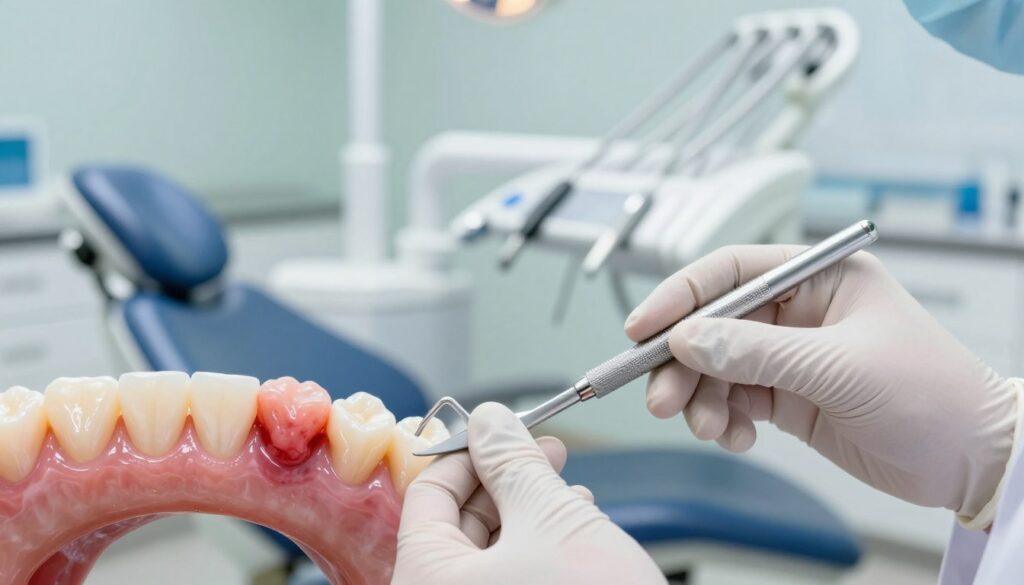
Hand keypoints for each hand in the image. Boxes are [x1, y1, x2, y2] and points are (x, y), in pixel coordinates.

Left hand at [392, 403, 665, 584]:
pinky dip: (537, 551)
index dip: (471, 451)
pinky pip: (507, 582)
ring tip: (569, 490)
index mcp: (427, 581)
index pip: (428, 493)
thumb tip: (491, 420)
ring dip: (528, 513)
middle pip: (457, 525)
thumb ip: (514, 462)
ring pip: (487, 555)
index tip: (504, 430)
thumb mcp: (552, 519)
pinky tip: (573, 531)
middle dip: (507, 482)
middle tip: (544, 452)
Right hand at [625, 246, 1019, 523]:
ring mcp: (790, 355)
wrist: (970, 459)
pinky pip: (733, 400)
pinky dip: (723, 420)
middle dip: (683, 362)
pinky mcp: (788, 396)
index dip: (680, 296)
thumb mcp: (837, 366)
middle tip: (662, 398)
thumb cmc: (931, 393)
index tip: (643, 327)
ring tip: (706, 428)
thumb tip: (687, 339)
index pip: (731, 272)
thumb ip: (755, 351)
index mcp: (818, 277)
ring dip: (700, 398)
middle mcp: (798, 311)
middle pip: (713, 324)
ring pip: (716, 367)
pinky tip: (736, 438)